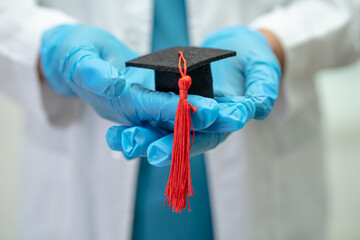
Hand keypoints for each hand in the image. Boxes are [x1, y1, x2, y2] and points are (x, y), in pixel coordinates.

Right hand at [40, 24, 223, 127]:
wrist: (74, 60)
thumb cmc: (74, 54)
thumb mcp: (78, 58)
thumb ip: (93, 72)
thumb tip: (115, 82)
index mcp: (116, 103)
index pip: (149, 108)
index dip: (175, 110)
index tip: (204, 108)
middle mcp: (133, 113)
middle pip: (169, 120)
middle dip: (200, 120)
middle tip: (232, 117)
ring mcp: (143, 109)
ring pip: (176, 117)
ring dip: (204, 118)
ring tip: (235, 115)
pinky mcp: (151, 101)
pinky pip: (175, 107)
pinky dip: (196, 108)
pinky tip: (220, 107)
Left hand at [105, 26, 281, 165]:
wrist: (238, 51)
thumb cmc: (253, 58)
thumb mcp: (263, 68)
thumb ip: (263, 87)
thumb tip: (260, 107)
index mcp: (228, 119)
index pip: (214, 132)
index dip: (199, 138)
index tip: (174, 146)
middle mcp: (206, 125)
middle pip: (184, 140)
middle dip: (166, 146)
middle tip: (149, 152)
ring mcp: (188, 118)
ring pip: (164, 132)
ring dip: (144, 138)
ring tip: (122, 141)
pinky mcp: (173, 109)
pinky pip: (154, 119)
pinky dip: (137, 125)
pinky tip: (117, 132)